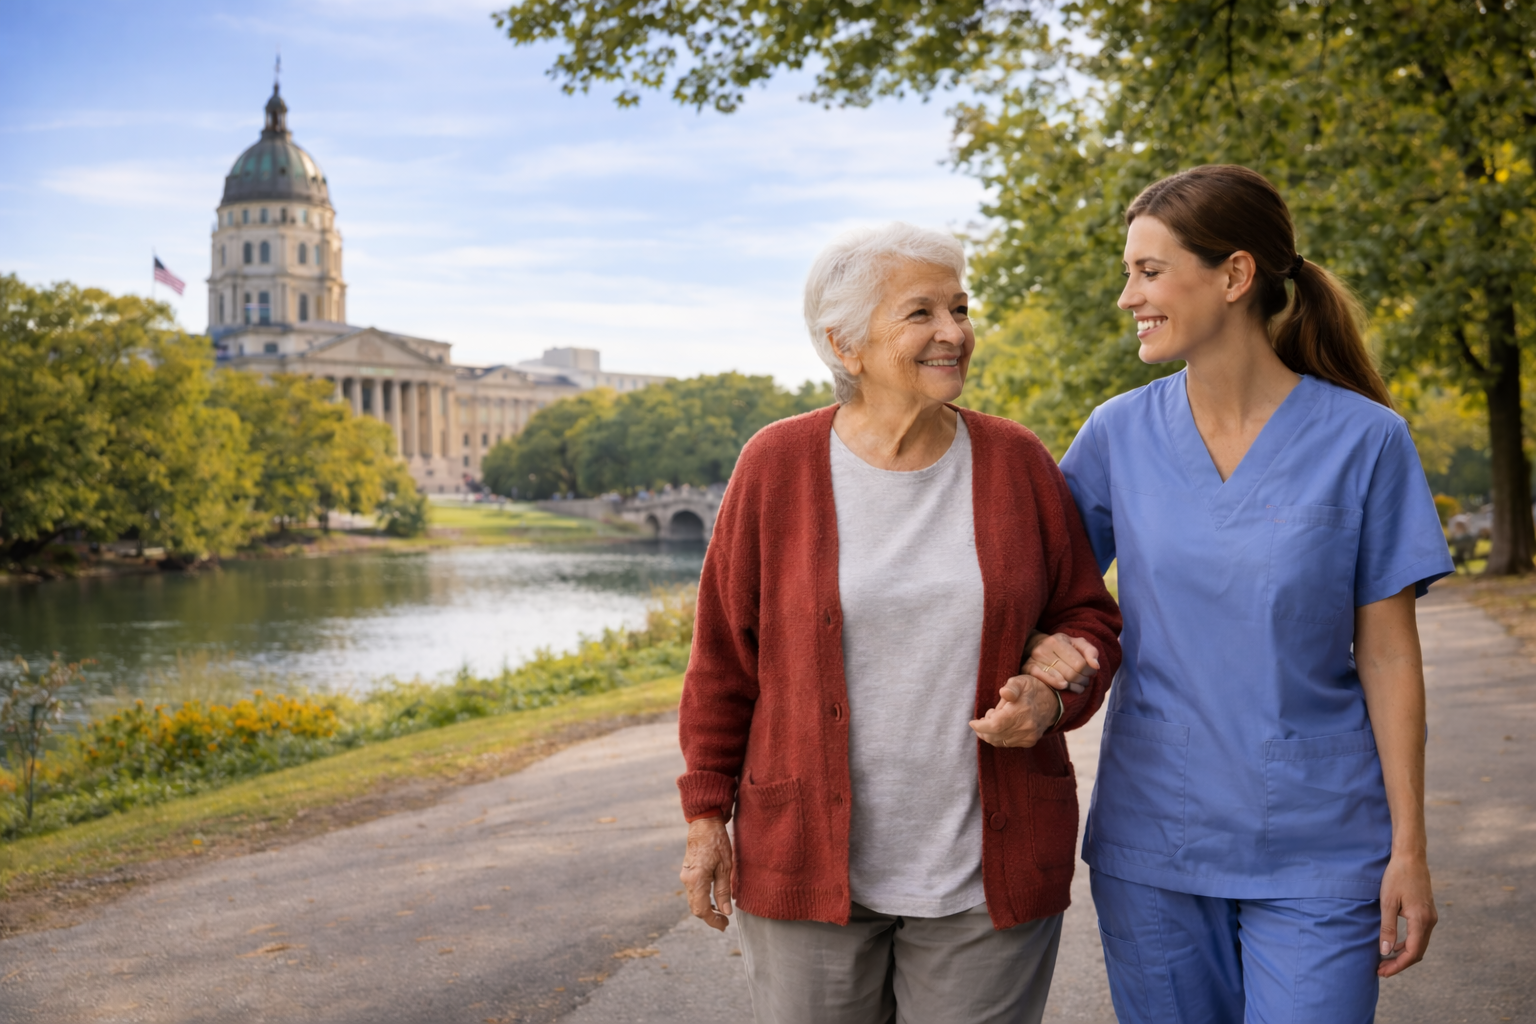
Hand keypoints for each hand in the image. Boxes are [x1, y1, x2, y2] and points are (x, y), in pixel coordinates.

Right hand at [680, 816, 733, 930]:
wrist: (703, 822)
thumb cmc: (716, 841)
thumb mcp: (725, 867)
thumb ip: (723, 891)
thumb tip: (726, 912)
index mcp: (696, 880)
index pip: (702, 910)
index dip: (713, 921)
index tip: (724, 926)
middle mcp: (687, 880)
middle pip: (695, 908)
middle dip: (709, 917)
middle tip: (724, 922)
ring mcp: (685, 875)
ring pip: (693, 900)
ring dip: (706, 908)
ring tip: (721, 911)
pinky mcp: (687, 871)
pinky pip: (693, 891)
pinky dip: (702, 899)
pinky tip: (713, 898)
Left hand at [969, 674, 1060, 747]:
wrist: (1053, 702)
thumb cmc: (1033, 688)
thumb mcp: (1021, 681)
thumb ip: (1011, 687)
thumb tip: (1004, 693)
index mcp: (1021, 711)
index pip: (995, 725)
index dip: (980, 726)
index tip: (972, 722)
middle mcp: (1025, 727)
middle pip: (994, 736)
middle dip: (983, 729)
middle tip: (986, 716)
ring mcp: (1028, 736)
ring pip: (999, 741)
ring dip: (991, 733)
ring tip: (995, 718)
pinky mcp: (1029, 742)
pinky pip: (1007, 743)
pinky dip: (999, 736)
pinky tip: (1003, 725)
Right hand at [1022, 632, 1099, 694]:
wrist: (1034, 646)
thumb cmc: (1061, 647)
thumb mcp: (1077, 643)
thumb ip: (1090, 651)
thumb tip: (1096, 666)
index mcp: (1058, 641)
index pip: (1080, 663)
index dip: (1089, 671)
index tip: (1090, 673)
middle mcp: (1044, 649)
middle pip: (1071, 674)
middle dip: (1082, 680)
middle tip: (1084, 681)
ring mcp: (1034, 659)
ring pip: (1061, 680)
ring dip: (1074, 687)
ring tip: (1078, 686)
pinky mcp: (1028, 669)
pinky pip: (1045, 681)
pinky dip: (1057, 685)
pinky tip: (1065, 686)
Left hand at [1377, 853, 1435, 976]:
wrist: (1411, 858)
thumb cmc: (1397, 877)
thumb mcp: (1387, 902)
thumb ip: (1387, 928)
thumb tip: (1385, 952)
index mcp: (1421, 921)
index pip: (1412, 953)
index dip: (1397, 966)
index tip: (1382, 972)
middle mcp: (1430, 922)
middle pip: (1417, 952)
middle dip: (1400, 963)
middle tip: (1381, 970)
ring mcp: (1431, 917)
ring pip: (1419, 944)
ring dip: (1404, 954)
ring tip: (1385, 960)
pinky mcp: (1427, 912)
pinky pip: (1419, 935)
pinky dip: (1408, 944)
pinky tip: (1394, 944)